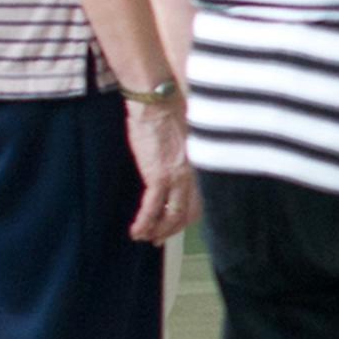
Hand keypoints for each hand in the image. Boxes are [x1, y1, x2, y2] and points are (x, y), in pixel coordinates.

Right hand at [124, 98, 196, 242]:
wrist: (157, 100)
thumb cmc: (168, 111)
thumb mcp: (185, 137)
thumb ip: (186, 155)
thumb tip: (178, 161)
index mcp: (203, 165)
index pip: (202, 200)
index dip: (189, 217)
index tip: (177, 225)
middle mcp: (195, 175)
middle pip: (189, 213)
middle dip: (173, 230)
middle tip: (160, 239)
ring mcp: (178, 177)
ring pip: (172, 215)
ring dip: (157, 231)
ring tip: (144, 238)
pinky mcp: (158, 175)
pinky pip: (152, 208)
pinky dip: (144, 223)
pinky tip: (136, 231)